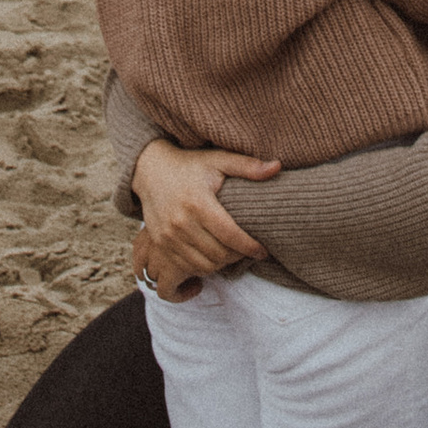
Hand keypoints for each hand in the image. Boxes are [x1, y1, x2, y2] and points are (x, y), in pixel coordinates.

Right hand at [131, 138, 279, 300]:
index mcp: (198, 203)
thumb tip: (277, 167)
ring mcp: (167, 236)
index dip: (250, 247)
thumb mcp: (218, 160)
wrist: (150, 169)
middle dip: (238, 256)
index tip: (263, 250)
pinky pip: (186, 267)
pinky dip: (202, 267)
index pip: (230, 235)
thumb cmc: (190, 165)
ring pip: (203, 265)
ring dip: (222, 264)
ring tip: (232, 253)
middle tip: (248, 250)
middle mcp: (181, 222)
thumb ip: (248, 166)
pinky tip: (212, 256)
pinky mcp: (159, 244)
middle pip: (218, 255)